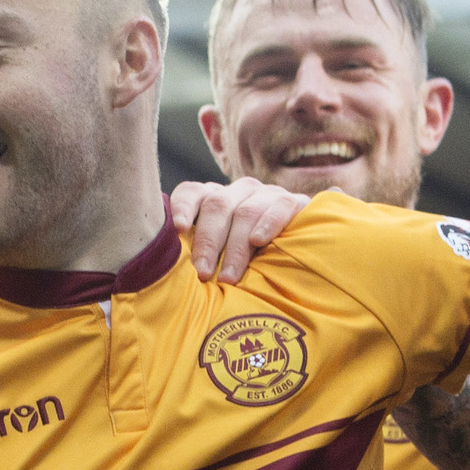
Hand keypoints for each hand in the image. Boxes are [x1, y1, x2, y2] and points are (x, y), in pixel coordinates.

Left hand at [166, 177, 310, 281]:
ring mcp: (267, 194)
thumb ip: (199, 255)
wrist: (303, 252)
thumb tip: (166, 271)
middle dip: (208, 242)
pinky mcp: (294, 202)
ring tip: (229, 278)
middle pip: (217, 206)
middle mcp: (238, 191)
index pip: (192, 193)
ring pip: (245, 212)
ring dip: (235, 247)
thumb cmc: (249, 262)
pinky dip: (268, 223)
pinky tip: (258, 241)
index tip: (177, 229)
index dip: (182, 207)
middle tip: (203, 274)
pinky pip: (279, 207)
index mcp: (215, 199)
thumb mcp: (222, 256)